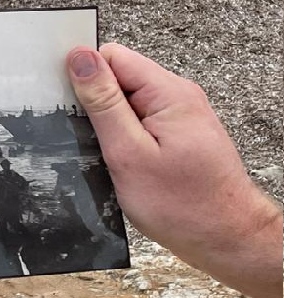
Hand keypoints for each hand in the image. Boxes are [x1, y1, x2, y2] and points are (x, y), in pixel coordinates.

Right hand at [67, 43, 282, 297]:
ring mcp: (180, 115)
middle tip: (90, 139)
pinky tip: (121, 161)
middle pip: (119, 77)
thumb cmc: (182, 205)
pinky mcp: (178, 134)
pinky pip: (140, 120)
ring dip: (109, 124)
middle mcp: (177, 96)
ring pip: (127, 101)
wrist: (228, 241)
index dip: (85, 76)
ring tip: (107, 155)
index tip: (71, 105)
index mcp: (168, 93)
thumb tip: (80, 57)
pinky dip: (124, 137)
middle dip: (95, 103)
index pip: (112, 56)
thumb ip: (104, 102)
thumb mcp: (129, 153)